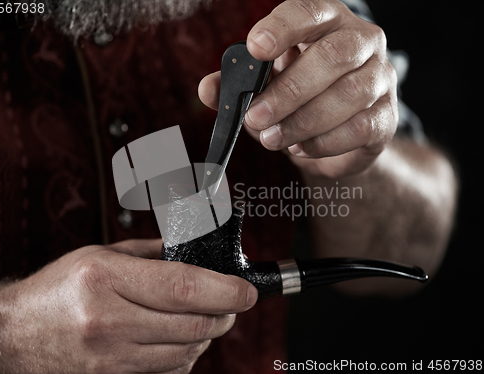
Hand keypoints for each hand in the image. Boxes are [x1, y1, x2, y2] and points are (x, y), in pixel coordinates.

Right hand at [5, 239, 256, 372]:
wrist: (16, 334)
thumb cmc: (60, 287)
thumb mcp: (104, 254)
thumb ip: (153, 254)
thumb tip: (197, 254)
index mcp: (107, 278)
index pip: (183, 288)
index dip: (225, 291)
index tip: (247, 291)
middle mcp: (108, 320)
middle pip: (192, 324)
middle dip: (224, 315)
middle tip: (232, 304)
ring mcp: (109, 357)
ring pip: (185, 352)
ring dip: (207, 335)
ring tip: (206, 318)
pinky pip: (167, 370)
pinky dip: (185, 354)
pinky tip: (179, 338)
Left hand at [199, 0, 397, 177]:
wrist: (340, 133)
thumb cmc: (300, 97)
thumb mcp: (266, 85)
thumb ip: (238, 84)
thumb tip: (208, 89)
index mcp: (327, 22)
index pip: (308, 12)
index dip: (282, 28)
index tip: (255, 48)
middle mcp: (361, 41)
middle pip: (332, 56)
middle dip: (288, 91)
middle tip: (254, 117)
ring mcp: (381, 77)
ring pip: (349, 94)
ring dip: (303, 121)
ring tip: (270, 139)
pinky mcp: (387, 116)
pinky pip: (360, 128)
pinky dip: (324, 142)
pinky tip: (300, 148)